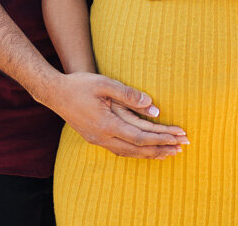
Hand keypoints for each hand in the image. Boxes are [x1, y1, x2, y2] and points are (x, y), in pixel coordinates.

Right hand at [46, 72, 187, 158]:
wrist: (54, 93)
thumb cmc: (79, 85)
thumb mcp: (104, 84)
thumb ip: (128, 94)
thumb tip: (151, 105)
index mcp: (107, 124)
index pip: (140, 137)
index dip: (161, 138)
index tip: (179, 136)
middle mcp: (102, 137)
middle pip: (138, 149)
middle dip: (161, 148)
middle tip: (182, 147)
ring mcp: (97, 140)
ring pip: (129, 153)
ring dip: (150, 153)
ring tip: (168, 153)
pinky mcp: (94, 138)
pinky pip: (120, 150)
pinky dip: (136, 152)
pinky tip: (144, 151)